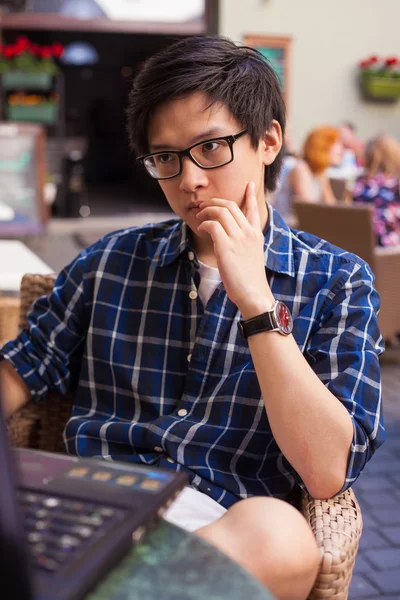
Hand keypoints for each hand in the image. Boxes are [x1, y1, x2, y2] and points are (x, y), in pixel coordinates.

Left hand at [196, 181, 273, 317]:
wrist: (253, 294)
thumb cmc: (250, 280)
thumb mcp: (252, 257)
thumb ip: (245, 245)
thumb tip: (232, 243)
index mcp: (256, 235)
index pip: (253, 209)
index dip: (250, 195)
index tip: (249, 184)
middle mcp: (248, 233)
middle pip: (231, 206)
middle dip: (216, 202)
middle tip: (206, 207)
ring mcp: (238, 238)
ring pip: (221, 212)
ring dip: (207, 212)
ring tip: (200, 218)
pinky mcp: (226, 246)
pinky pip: (212, 225)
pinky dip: (204, 224)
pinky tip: (201, 230)